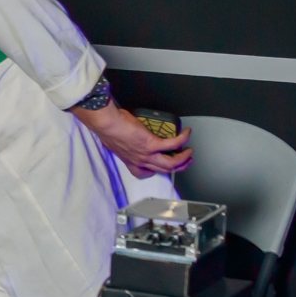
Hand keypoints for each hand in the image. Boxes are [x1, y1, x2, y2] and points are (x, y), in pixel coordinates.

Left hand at [73, 103, 190, 178]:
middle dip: (178, 167)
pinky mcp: (152, 144)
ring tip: (189, 151)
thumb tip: (124, 134)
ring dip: (183, 158)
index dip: (153, 172)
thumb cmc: (107, 128)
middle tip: (186, 160)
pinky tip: (187, 133)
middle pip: (163, 170)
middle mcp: (139, 160)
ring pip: (171, 164)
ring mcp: (146, 154)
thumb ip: (121, 142)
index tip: (159, 166)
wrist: (106, 124)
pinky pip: (173, 144)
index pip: (142, 172)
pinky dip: (183, 138)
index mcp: (130, 160)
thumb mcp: (114, 140)